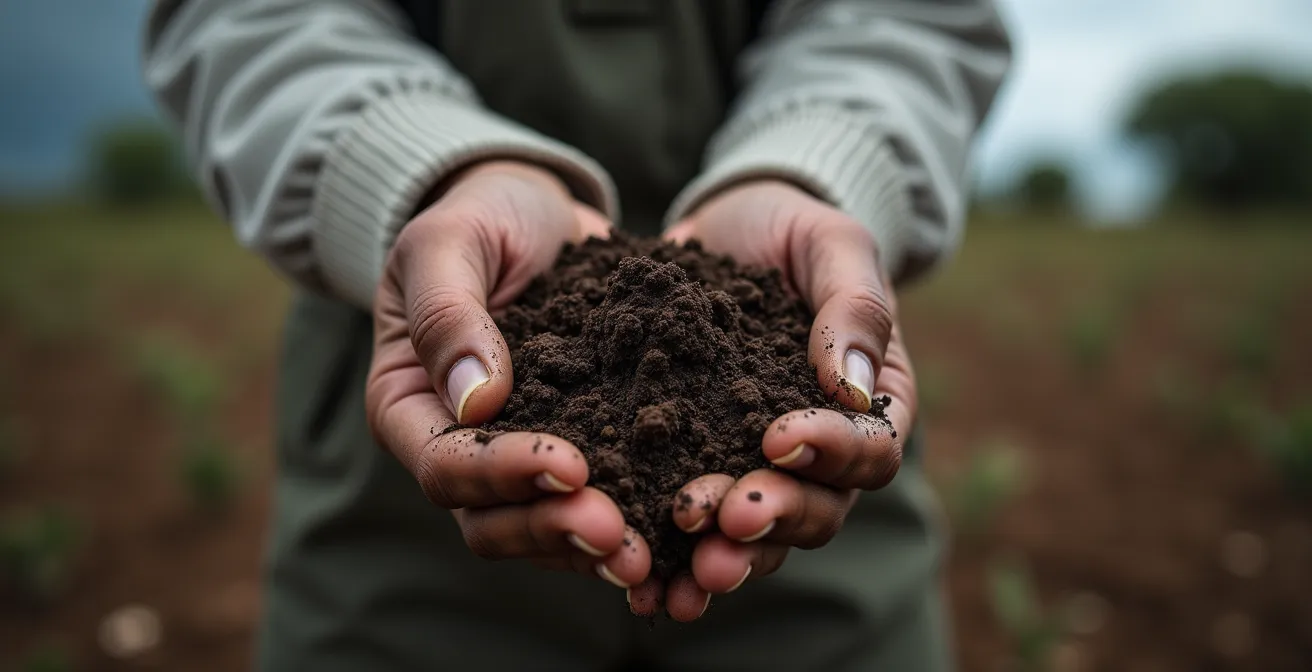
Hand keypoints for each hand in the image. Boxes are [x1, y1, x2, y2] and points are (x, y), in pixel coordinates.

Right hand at [365, 161, 650, 589]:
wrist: (535, 210)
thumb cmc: (479, 215)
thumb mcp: (450, 241)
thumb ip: (448, 313)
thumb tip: (477, 400)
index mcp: (409, 405)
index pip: (445, 464)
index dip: (503, 475)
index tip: (570, 465)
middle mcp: (458, 448)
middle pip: (491, 520)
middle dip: (554, 529)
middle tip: (619, 533)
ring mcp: (519, 458)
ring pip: (544, 531)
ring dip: (594, 547)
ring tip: (651, 554)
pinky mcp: (582, 451)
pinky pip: (599, 504)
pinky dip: (632, 522)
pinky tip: (680, 530)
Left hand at [628, 180, 915, 620]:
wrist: (726, 231)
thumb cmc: (793, 231)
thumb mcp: (832, 244)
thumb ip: (853, 305)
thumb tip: (852, 384)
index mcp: (873, 404)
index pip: (871, 450)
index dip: (831, 453)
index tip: (778, 437)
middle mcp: (824, 452)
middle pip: (817, 509)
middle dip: (771, 517)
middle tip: (724, 519)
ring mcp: (759, 468)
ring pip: (757, 532)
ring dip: (727, 555)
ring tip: (688, 572)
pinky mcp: (698, 467)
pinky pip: (695, 527)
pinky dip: (674, 560)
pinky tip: (642, 586)